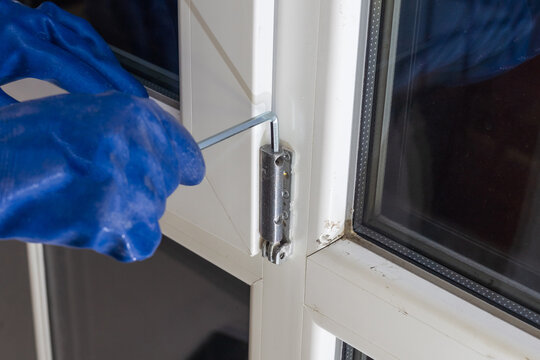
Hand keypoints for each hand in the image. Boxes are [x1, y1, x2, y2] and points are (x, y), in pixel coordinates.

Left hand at [0, 0, 146, 105]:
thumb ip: (16, 112)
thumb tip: (53, 128)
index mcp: (16, 40)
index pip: (72, 68)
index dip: (100, 90)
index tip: (120, 110)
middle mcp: (27, 22)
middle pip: (86, 48)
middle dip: (115, 74)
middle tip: (138, 97)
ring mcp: (29, 16)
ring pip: (81, 33)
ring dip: (105, 58)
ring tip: (125, 83)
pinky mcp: (27, 18)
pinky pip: (69, 27)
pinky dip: (88, 45)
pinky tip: (100, 62)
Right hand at [0, 91, 204, 260]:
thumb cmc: (26, 143)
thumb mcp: (85, 113)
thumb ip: (130, 129)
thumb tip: (162, 146)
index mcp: (135, 116)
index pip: (184, 147)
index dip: (185, 162)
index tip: (190, 171)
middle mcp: (140, 148)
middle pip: (168, 182)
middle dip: (143, 184)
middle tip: (105, 184)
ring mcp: (132, 188)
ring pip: (154, 210)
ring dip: (130, 211)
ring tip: (89, 201)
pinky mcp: (118, 226)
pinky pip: (143, 241)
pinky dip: (125, 240)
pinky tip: (99, 226)